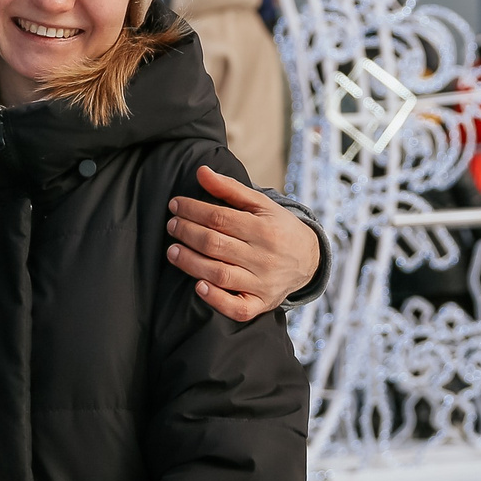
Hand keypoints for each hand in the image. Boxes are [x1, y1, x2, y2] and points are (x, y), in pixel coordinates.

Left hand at [166, 166, 319, 321]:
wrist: (309, 260)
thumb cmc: (278, 228)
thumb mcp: (261, 205)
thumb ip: (230, 188)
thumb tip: (201, 172)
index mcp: (264, 229)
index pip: (219, 218)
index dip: (192, 210)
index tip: (175, 205)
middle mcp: (264, 257)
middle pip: (215, 245)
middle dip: (187, 233)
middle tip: (171, 225)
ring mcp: (262, 283)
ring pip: (220, 275)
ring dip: (191, 263)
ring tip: (172, 251)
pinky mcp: (260, 304)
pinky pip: (237, 308)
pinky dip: (215, 299)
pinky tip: (198, 286)